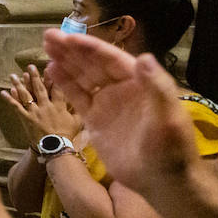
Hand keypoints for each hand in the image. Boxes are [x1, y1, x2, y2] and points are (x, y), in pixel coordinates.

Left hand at [2, 64, 80, 147]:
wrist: (55, 147)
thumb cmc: (67, 136)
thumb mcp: (78, 122)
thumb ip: (80, 109)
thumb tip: (86, 100)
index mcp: (59, 106)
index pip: (56, 88)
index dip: (52, 77)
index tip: (49, 67)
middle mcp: (46, 106)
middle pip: (39, 88)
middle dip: (34, 76)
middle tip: (29, 66)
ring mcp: (35, 112)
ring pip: (26, 95)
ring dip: (19, 84)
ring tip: (13, 75)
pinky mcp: (26, 118)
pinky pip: (16, 107)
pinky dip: (10, 99)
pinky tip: (3, 92)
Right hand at [43, 31, 199, 194]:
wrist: (163, 181)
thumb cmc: (171, 149)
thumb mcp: (168, 117)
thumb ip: (157, 87)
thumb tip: (144, 57)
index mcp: (140, 83)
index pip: (111, 59)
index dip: (90, 48)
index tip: (69, 38)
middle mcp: (122, 89)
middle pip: (93, 64)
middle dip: (72, 50)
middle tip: (49, 36)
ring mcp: (108, 104)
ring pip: (83, 78)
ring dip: (65, 62)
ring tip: (46, 48)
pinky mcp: (96, 120)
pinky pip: (78, 98)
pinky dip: (65, 84)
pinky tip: (52, 72)